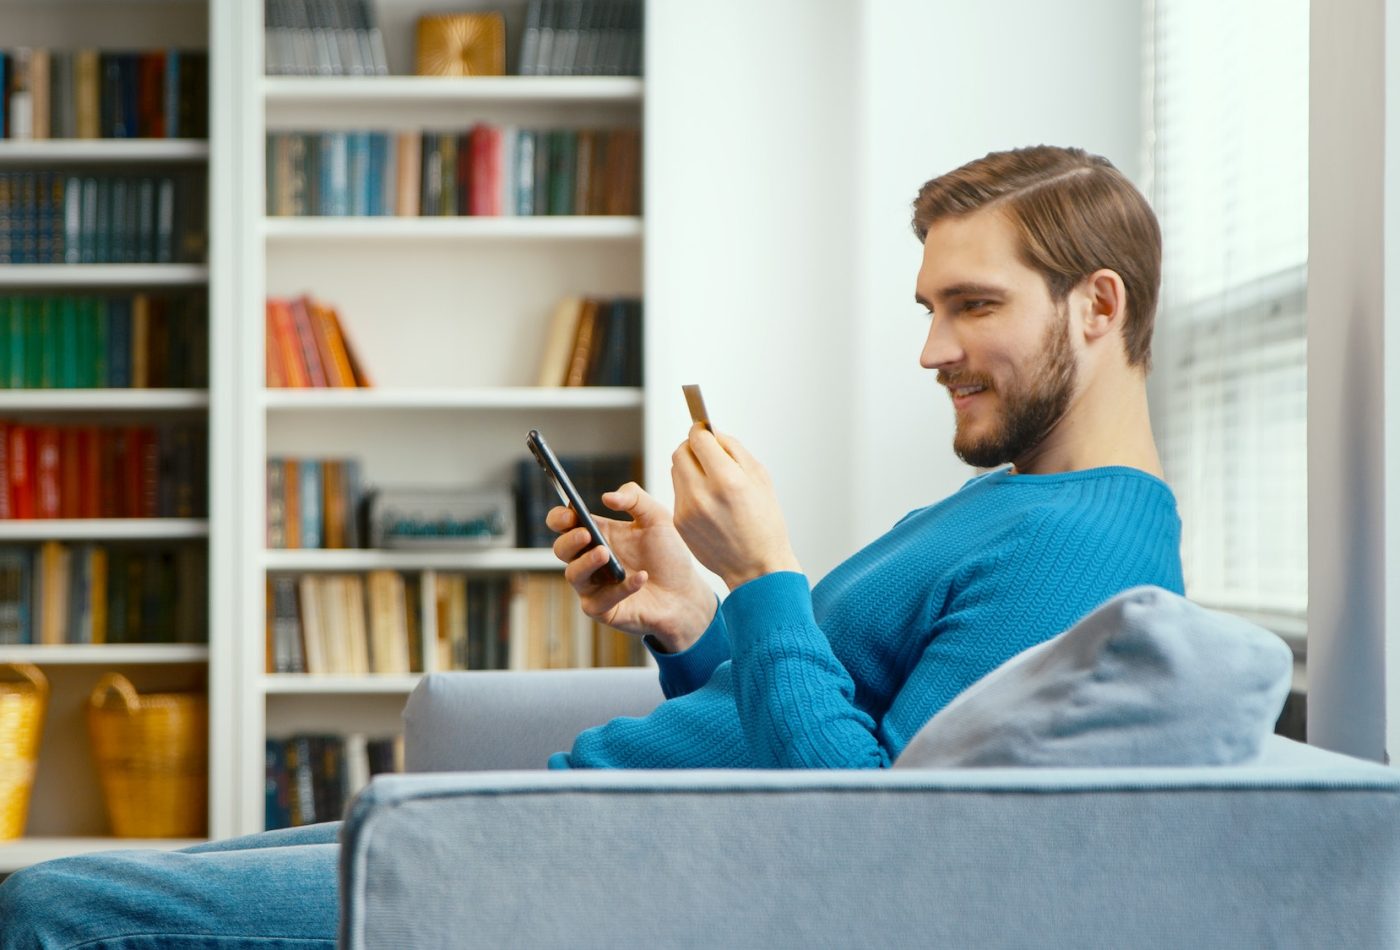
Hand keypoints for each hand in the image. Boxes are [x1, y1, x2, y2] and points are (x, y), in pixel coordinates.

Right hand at [547, 482, 716, 652]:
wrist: (686, 593)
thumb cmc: (668, 554)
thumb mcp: (657, 518)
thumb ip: (635, 498)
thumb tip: (607, 497)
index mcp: (597, 534)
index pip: (563, 523)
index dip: (559, 517)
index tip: (570, 513)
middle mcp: (590, 560)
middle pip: (561, 549)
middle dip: (569, 540)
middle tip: (587, 533)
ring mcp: (594, 586)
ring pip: (573, 575)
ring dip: (586, 563)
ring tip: (605, 554)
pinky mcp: (603, 609)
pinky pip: (601, 601)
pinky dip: (620, 588)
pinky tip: (641, 578)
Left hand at [671, 424, 800, 589]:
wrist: (756, 566)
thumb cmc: (765, 522)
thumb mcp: (760, 478)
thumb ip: (734, 449)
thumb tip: (712, 432)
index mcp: (727, 480)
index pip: (698, 438)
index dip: (701, 430)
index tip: (704, 430)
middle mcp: (703, 494)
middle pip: (680, 452)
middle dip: (692, 446)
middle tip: (706, 452)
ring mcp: (687, 510)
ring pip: (675, 470)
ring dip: (689, 466)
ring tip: (709, 478)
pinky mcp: (679, 522)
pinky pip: (678, 492)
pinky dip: (689, 488)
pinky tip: (708, 500)